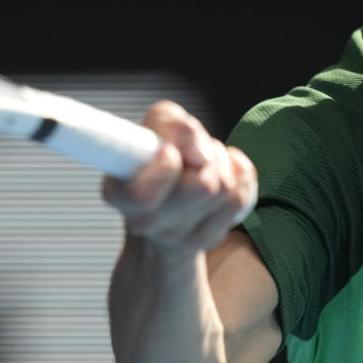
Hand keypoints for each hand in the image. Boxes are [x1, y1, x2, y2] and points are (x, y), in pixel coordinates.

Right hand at [102, 101, 257, 252]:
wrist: (163, 198)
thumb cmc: (157, 154)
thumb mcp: (156, 124)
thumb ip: (171, 123)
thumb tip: (200, 152)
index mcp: (120, 194)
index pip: (143, 195)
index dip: (167, 168)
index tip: (169, 151)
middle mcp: (146, 223)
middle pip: (204, 186)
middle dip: (207, 156)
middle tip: (193, 154)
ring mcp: (178, 238)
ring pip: (226, 189)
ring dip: (221, 163)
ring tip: (203, 162)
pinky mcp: (209, 238)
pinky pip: (242, 197)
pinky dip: (238, 175)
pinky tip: (222, 174)